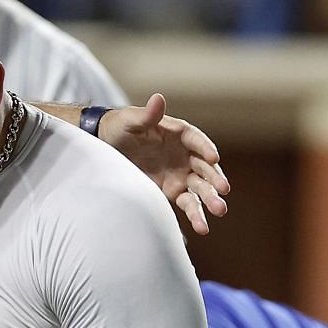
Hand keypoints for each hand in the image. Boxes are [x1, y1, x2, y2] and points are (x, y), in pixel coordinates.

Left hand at [97, 94, 230, 235]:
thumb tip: (158, 99)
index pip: (196, 140)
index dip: (204, 148)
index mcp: (178, 133)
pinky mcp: (172, 191)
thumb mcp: (130, 120)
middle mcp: (184, 154)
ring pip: (200, 188)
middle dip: (214, 178)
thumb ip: (147, 115)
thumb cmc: (119, 128)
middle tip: (223, 190)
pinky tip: (203, 228)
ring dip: (210, 199)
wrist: (104, 148)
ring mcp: (180, 174)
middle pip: (204, 167)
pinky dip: (195, 215)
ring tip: (219, 211)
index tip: (213, 158)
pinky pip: (188, 204)